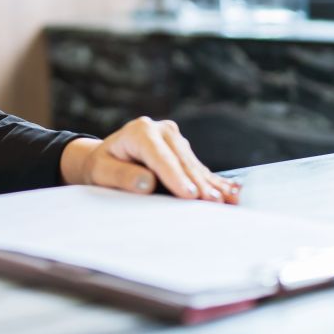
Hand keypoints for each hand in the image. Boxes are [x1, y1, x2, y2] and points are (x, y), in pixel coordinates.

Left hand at [59, 117, 240, 203]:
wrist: (107, 158)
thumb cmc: (102, 166)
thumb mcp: (102, 171)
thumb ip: (122, 176)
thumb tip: (147, 184)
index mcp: (139, 131)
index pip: (160, 157)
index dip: (175, 176)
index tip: (188, 195)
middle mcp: (161, 130)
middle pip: (182, 160)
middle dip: (197, 183)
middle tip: (213, 204)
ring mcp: (176, 139)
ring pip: (194, 165)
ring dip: (209, 184)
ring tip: (227, 202)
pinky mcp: (184, 151)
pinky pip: (200, 168)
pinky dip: (214, 182)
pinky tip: (231, 193)